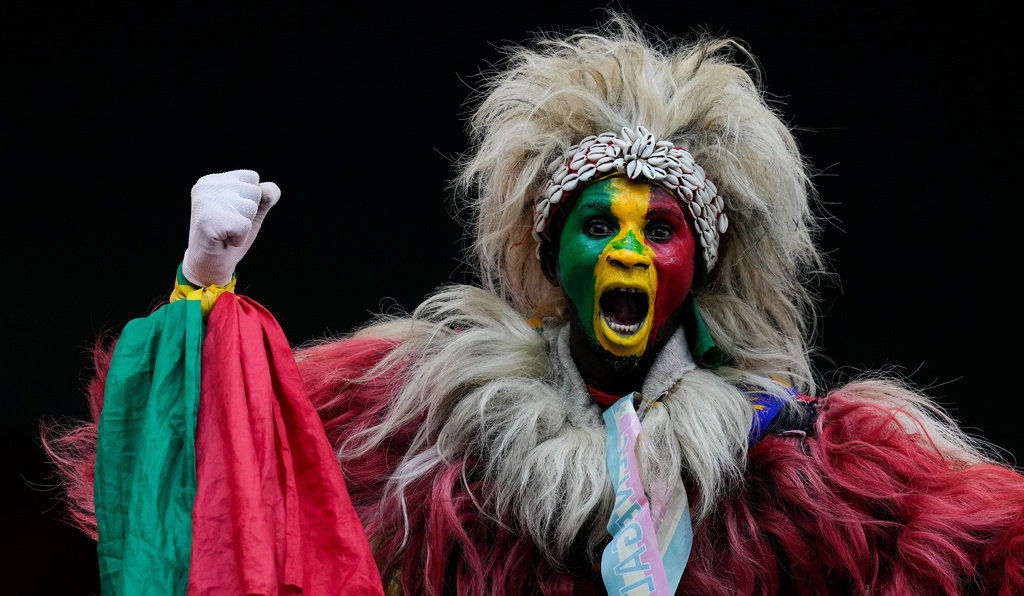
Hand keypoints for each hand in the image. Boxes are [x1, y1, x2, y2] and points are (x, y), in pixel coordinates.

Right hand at [181, 170, 279, 286]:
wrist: (209, 266)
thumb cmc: (230, 238)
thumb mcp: (252, 213)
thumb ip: (265, 197)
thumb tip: (268, 190)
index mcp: (213, 180)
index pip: (252, 177)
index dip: (251, 200)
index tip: (232, 214)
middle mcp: (206, 186)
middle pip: (254, 191)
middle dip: (249, 213)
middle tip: (229, 225)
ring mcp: (206, 201)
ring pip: (251, 207)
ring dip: (244, 226)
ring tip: (226, 232)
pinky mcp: (209, 219)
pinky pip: (245, 226)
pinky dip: (240, 238)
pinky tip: (223, 240)